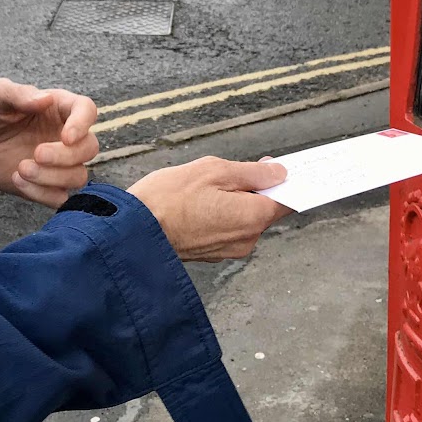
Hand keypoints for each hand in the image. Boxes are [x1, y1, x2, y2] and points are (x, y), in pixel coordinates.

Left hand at [0, 78, 98, 207]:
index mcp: (57, 107)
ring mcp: (56, 163)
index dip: (83, 123)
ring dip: (53, 177)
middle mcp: (62, 135)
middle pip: (89, 148)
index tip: (66, 136)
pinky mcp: (45, 186)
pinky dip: (42, 193)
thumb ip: (18, 94)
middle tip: (36, 153)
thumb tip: (45, 99)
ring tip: (21, 168)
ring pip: (78, 176)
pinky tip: (17, 180)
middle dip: (66, 155)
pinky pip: (59, 198)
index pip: (87, 110)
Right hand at [127, 156, 291, 261]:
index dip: (287, 182)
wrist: (133, 231)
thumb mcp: (214, 170)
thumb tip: (278, 172)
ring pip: (243, 218)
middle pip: (263, 209)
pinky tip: (198, 202)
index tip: (286, 168)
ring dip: (234, 201)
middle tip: (232, 169)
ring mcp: (228, 249)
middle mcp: (246, 240)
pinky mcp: (211, 253)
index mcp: (252, 218)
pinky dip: (220, 214)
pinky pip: (227, 229)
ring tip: (205, 187)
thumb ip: (252, 172)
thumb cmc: (169, 198)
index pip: (286, 200)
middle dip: (254, 189)